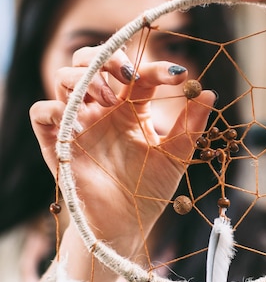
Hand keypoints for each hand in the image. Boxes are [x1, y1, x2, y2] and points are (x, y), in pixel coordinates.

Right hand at [30, 46, 214, 259]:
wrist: (125, 225)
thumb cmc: (148, 190)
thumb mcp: (176, 156)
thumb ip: (191, 125)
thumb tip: (209, 92)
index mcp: (129, 108)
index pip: (136, 73)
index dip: (156, 67)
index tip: (179, 76)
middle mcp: (101, 110)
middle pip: (90, 61)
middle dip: (107, 57)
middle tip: (128, 74)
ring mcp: (77, 123)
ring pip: (64, 77)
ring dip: (85, 78)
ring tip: (108, 98)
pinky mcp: (56, 143)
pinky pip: (41, 112)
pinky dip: (52, 107)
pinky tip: (76, 118)